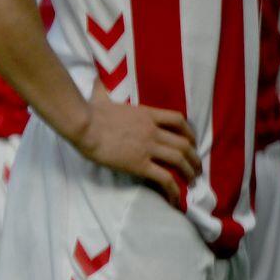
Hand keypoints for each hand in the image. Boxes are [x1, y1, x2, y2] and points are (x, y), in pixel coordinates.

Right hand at [68, 88, 199, 205]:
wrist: (83, 124)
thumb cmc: (89, 111)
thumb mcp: (101, 97)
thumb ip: (103, 91)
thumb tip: (96, 81)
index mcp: (146, 114)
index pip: (177, 120)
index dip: (189, 132)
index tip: (191, 141)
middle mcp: (152, 130)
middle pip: (183, 143)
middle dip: (194, 157)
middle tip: (197, 167)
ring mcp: (148, 147)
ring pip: (179, 160)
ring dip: (189, 172)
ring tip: (192, 181)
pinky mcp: (140, 164)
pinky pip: (164, 178)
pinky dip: (174, 190)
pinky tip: (176, 199)